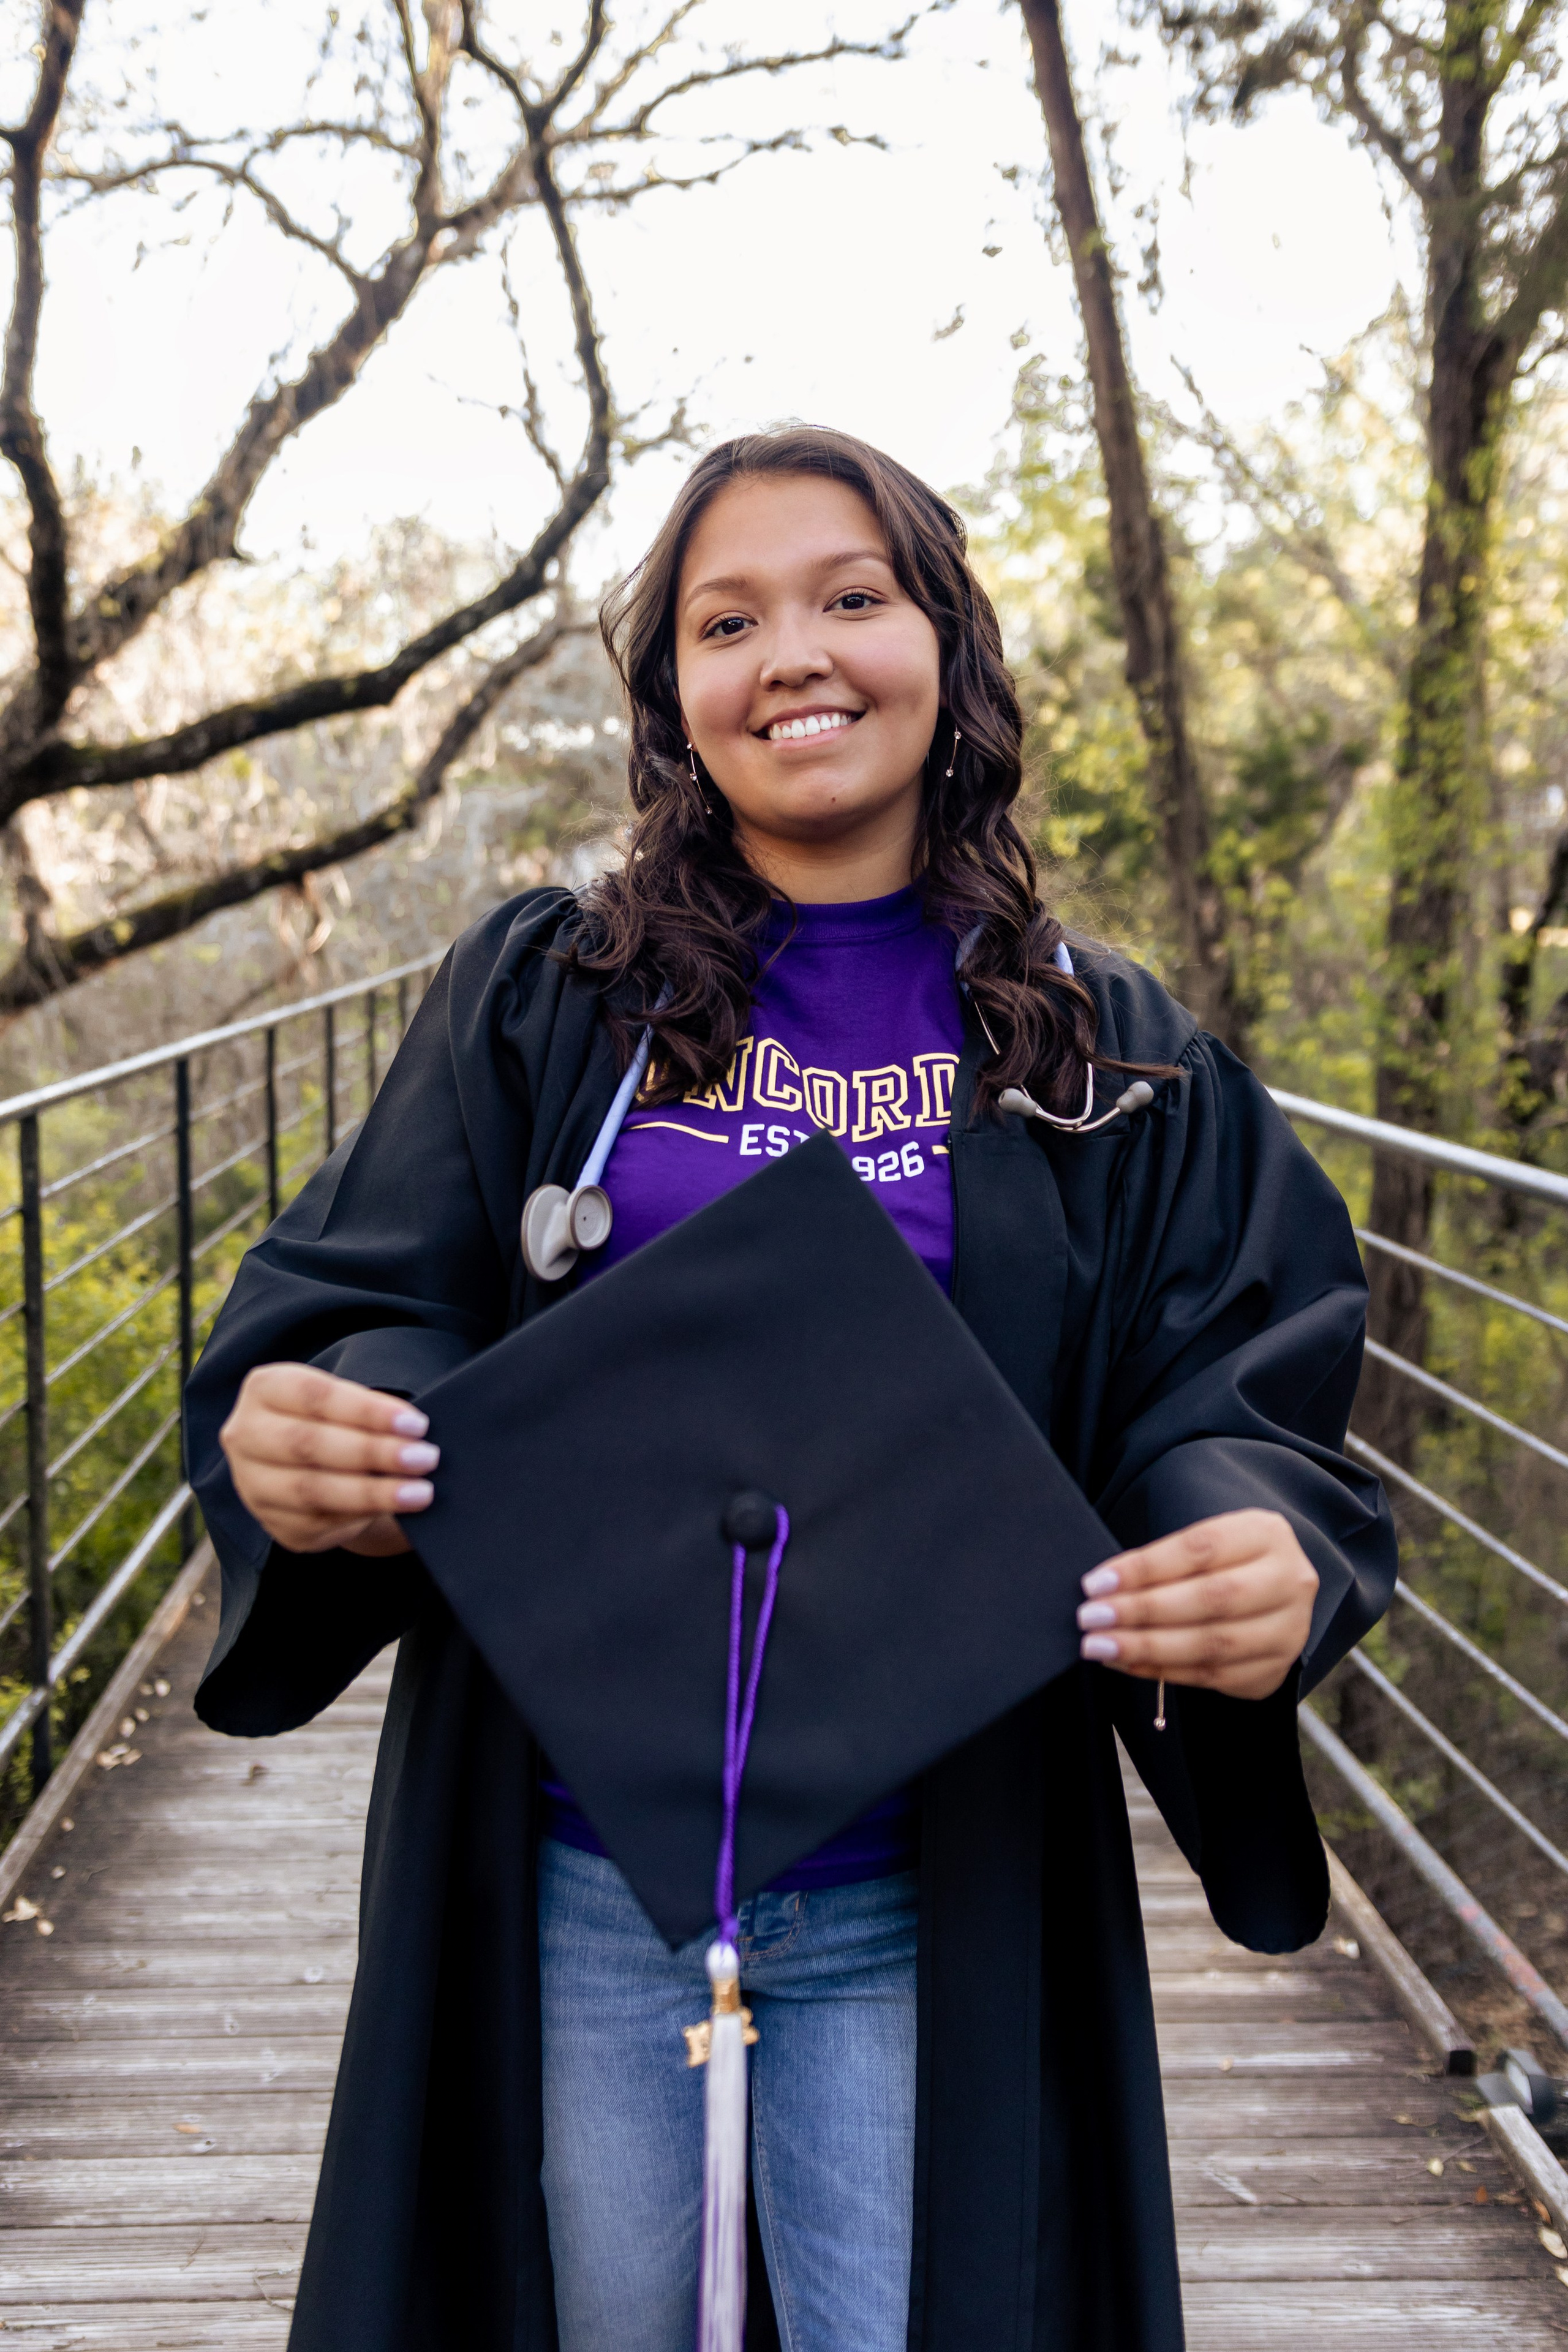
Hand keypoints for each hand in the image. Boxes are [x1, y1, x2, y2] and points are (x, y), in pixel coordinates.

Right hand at [218, 1363, 437, 1557]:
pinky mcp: (273, 1523)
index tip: (415, 1424)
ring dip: (372, 1493)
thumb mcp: (344, 1402)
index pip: (315, 1396)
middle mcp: (245, 1435)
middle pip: (308, 1444)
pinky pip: (318, 1523)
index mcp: (264, 1389)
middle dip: (372, 1453)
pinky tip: (393, 1510)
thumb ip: (369, 1411)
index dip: (366, 1411)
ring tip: (419, 1492)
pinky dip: (360, 1516)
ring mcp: (253, 1484)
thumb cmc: (335, 1420)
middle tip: (424, 1458)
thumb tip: (414, 1431)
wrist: (309, 1463)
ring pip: (311, 1490)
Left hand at [1076, 1509, 1317, 1702]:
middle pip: (1210, 1599)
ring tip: (1100, 1646)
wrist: (1270, 1592)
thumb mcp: (1204, 1543)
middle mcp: (1289, 1581)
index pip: (1200, 1549)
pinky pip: (1213, 1676)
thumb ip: (1164, 1561)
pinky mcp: (1275, 1669)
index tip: (1095, 1584)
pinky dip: (1164, 1671)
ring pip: (1212, 1643)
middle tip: (1091, 1619)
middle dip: (1142, 1611)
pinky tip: (1128, 1663)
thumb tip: (1102, 1588)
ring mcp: (1288, 1630)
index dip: (1144, 1567)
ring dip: (1148, 1647)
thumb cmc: (1221, 1562)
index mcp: (1266, 1534)